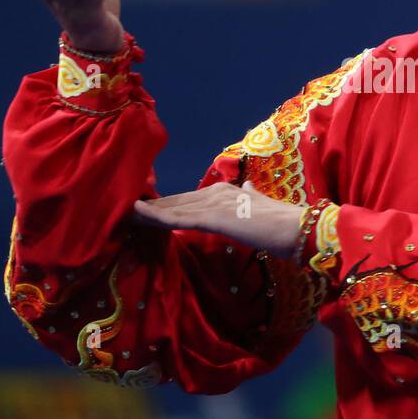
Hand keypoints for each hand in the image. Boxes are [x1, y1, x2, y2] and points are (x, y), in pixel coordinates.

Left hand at [131, 181, 306, 258]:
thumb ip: (249, 198)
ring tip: (120, 214)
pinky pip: (177, 218)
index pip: (187, 200)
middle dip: (149, 208)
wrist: (297, 229)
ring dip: (145, 212)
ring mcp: (214, 204)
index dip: (165, 205)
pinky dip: (155, 217)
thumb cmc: (282, 225)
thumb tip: (247, 189)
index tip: (144, 210)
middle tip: (121, 211)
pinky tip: (137, 217)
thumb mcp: (260, 208)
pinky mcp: (213, 217)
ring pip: (171, 208)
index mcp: (225, 191)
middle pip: (174, 202)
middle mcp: (216, 193)